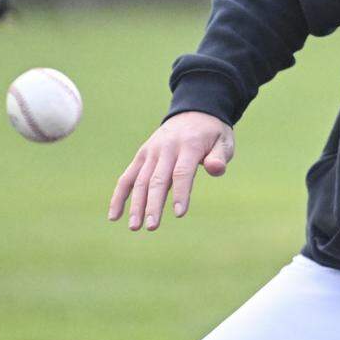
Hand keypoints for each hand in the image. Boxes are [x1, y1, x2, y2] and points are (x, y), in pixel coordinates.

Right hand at [108, 111, 234, 230]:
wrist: (194, 112)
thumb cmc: (212, 134)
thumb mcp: (224, 141)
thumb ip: (219, 156)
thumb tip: (217, 169)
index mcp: (188, 145)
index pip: (182, 172)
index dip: (180, 193)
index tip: (179, 213)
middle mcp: (166, 148)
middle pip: (157, 179)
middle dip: (153, 204)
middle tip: (152, 227)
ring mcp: (151, 152)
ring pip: (140, 180)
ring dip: (136, 204)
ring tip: (135, 227)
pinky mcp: (141, 156)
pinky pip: (127, 177)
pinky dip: (119, 196)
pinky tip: (114, 216)